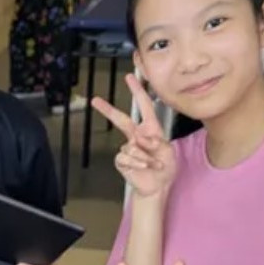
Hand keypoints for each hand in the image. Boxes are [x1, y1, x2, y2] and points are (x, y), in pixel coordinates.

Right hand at [92, 75, 175, 198]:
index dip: (137, 91)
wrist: (158, 186)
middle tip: (95, 100)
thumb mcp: (168, 150)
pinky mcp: (122, 160)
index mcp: (150, 129)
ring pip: (132, 147)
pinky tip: (144, 168)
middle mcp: (137, 136)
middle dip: (108, 110)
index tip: (129, 78)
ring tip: (154, 164)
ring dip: (146, 157)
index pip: (144, 106)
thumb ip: (156, 141)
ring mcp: (128, 148)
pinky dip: (138, 163)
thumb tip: (140, 138)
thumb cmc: (165, 167)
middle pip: (121, 119)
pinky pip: (126, 157)